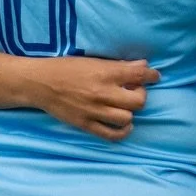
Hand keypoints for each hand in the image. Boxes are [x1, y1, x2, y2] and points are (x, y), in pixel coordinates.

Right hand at [26, 56, 160, 141]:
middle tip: (134, 91)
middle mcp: (102, 93)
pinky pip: (111, 135)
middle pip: (138, 101)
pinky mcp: (86, 125)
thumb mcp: (94, 60)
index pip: (138, 74)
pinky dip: (123, 132)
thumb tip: (143, 64)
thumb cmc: (67, 68)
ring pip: (127, 118)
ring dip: (131, 112)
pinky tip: (125, 124)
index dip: (151, 75)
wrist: (40, 83)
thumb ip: (119, 65)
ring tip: (125, 106)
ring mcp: (94, 111)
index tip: (155, 76)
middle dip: (140, 95)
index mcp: (105, 73)